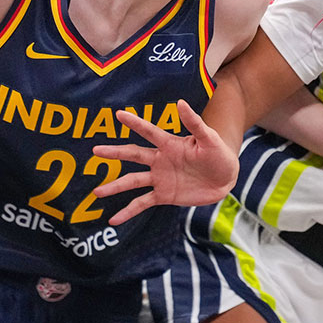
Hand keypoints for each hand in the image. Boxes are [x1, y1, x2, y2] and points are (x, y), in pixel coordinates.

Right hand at [91, 100, 237, 224]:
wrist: (226, 179)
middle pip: (133, 155)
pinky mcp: (163, 195)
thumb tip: (181, 103)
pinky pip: (142, 203)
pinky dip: (128, 211)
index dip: (134, 122)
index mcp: (170, 144)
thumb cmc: (219, 154)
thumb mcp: (209, 138)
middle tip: (96, 150)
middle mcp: (160, 160)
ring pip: (133, 181)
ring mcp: (160, 178)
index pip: (149, 131)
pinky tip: (114, 220)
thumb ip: (195, 123)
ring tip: (96, 192)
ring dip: (115, 186)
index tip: (118, 114)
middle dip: (115, 153)